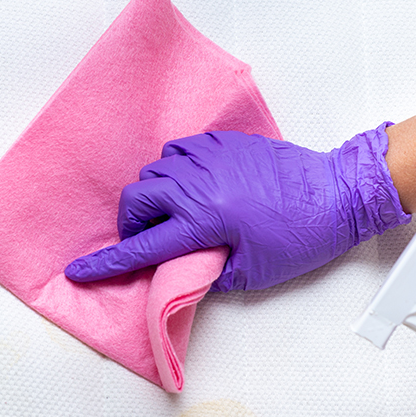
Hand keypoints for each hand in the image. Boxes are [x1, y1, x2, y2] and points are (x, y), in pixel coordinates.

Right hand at [65, 125, 409, 290]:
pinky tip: (191, 186)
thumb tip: (180, 273)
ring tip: (171, 214)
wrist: (336, 193)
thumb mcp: (252, 271)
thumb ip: (207, 273)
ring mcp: (210, 158)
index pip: (141, 247)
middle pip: (136, 198)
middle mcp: (198, 184)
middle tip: (147, 240)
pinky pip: (180, 151)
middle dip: (131, 223)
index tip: (79, 272)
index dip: (106, 263)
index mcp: (203, 220)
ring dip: (153, 196)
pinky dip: (174, 170)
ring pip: (155, 170)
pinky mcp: (225, 143)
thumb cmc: (301, 236)